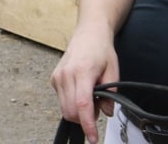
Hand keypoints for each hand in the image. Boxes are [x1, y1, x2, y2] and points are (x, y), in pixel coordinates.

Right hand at [50, 26, 117, 143]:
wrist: (88, 34)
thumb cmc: (100, 50)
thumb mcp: (113, 71)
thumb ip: (110, 94)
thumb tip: (106, 112)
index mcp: (82, 71)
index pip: (82, 104)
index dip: (87, 124)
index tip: (93, 137)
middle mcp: (65, 75)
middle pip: (70, 110)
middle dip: (85, 118)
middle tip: (99, 107)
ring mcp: (57, 77)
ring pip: (64, 108)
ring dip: (78, 112)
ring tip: (91, 98)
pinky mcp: (54, 79)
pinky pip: (61, 100)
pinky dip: (72, 104)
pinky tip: (81, 92)